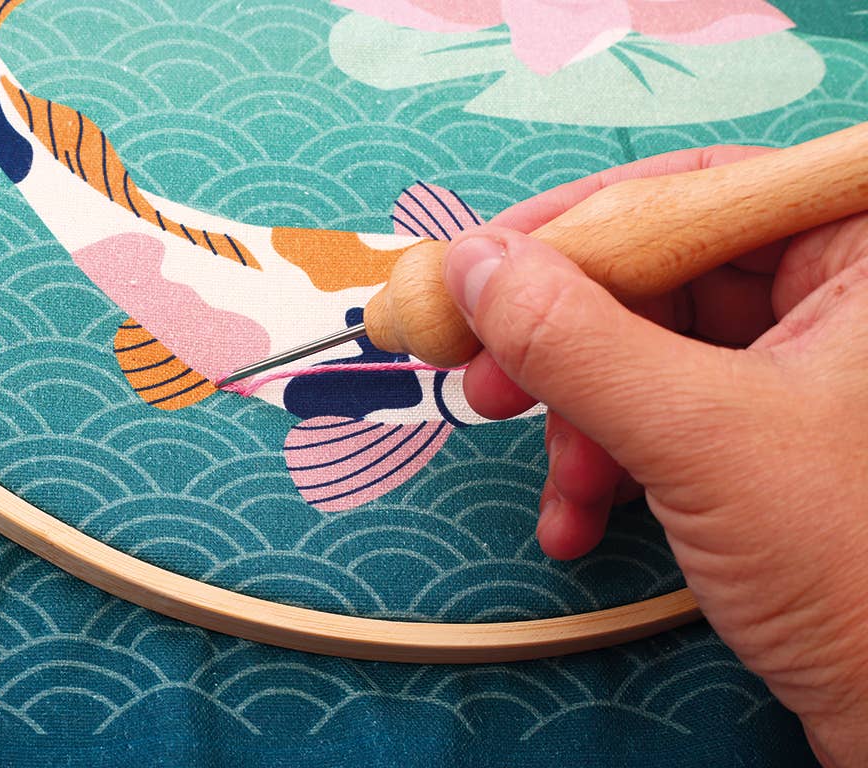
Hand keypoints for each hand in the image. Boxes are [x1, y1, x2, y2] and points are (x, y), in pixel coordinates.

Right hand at [444, 147, 867, 764]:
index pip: (697, 193)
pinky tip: (582, 519)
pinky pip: (664, 413)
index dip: (577, 226)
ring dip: (581, 421)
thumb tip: (473, 263)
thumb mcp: (697, 437)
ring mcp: (803, 369)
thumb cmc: (851, 567)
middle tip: (486, 383)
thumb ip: (575, 340)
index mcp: (860, 256)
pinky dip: (610, 461)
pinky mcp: (769, 432)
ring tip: (561, 485)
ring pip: (649, 353)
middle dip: (565, 345)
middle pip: (661, 277)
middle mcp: (837, 298)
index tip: (480, 266)